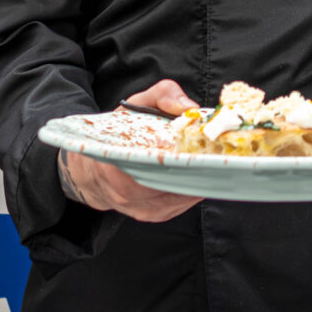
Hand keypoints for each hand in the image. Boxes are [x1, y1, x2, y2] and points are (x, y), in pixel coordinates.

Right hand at [59, 79, 200, 222]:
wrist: (92, 170)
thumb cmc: (114, 135)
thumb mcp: (134, 105)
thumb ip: (162, 96)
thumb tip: (189, 107)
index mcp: (117, 163)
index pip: (158, 164)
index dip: (184, 156)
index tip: (205, 146)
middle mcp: (128, 193)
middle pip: (176, 183)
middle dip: (199, 167)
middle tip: (218, 152)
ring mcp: (143, 208)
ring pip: (183, 195)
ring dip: (201, 178)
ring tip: (214, 160)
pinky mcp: (155, 215)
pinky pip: (183, 202)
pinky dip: (195, 187)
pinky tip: (201, 172)